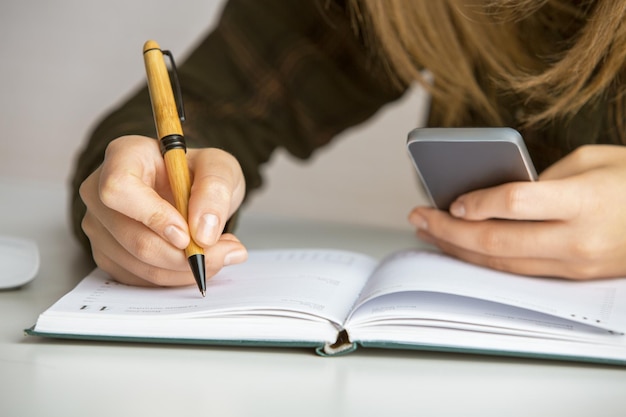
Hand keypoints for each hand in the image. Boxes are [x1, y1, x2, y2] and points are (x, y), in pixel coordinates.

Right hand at [79, 135, 247, 286]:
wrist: (191, 190)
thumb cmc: (198, 172)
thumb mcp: (220, 167)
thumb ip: (215, 190)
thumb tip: (203, 232)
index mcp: (124, 155)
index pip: (119, 188)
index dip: (153, 216)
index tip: (187, 233)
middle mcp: (100, 190)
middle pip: (131, 237)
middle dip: (182, 255)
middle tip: (223, 251)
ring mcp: (100, 225)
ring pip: (138, 264)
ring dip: (185, 268)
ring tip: (218, 252)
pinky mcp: (107, 253)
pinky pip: (140, 278)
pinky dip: (175, 277)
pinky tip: (196, 259)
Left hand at [408, 145, 625, 279]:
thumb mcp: (593, 160)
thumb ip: (543, 180)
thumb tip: (496, 198)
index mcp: (585, 200)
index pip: (517, 204)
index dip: (479, 203)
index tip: (450, 200)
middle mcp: (578, 239)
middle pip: (499, 241)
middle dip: (450, 231)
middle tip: (418, 217)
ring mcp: (575, 264)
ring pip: (502, 264)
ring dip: (459, 249)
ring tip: (428, 233)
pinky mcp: (573, 277)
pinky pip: (518, 272)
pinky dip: (483, 260)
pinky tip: (461, 247)